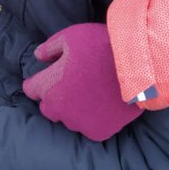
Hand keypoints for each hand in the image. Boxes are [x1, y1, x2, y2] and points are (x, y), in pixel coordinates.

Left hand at [22, 23, 141, 140]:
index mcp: (48, 86)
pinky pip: (89, 128)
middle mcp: (59, 109)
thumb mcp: (71, 37)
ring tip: (91, 94)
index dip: (38, 82)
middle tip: (73, 86)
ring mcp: (79, 123)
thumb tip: (38, 56)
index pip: (31, 89)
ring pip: (69, 120)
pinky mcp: (98, 132)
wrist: (137, 66)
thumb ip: (50, 48)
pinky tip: (103, 105)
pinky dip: (94, 119)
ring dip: (74, 110)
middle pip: (48, 108)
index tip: (47, 78)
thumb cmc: (101, 46)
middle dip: (55, 98)